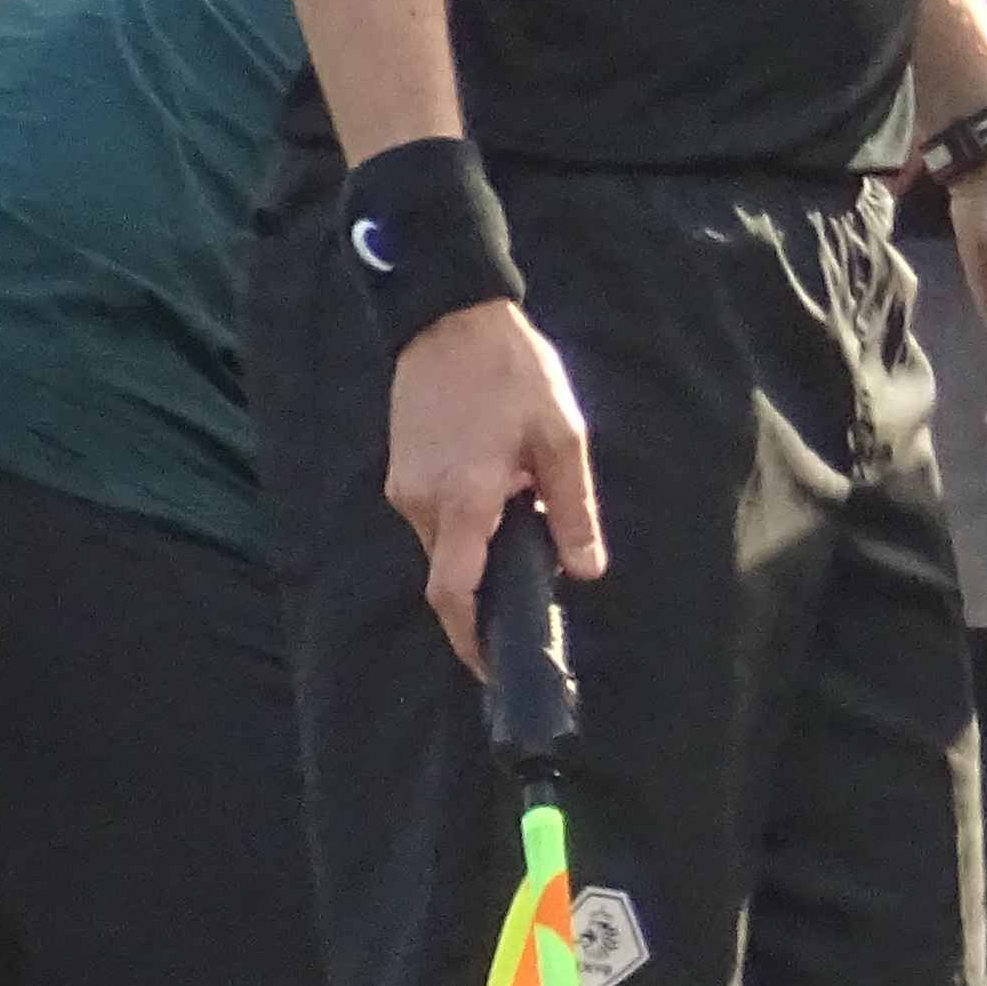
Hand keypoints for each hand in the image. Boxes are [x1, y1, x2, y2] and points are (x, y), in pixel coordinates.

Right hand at [384, 299, 608, 670]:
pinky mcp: (401, 471)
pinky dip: (464, 528)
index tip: (492, 668)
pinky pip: (433, 519)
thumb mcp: (562, 439)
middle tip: (532, 602)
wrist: (448, 317)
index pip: (455, 593)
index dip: (470, 639)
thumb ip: (573, 509)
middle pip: (450, 574)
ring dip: (479, 554)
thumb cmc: (513, 373)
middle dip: (486, 596)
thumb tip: (585, 571)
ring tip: (526, 534)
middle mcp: (420, 502)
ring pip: (442, 546)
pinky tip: (501, 503)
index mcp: (462, 501)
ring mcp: (403, 487)